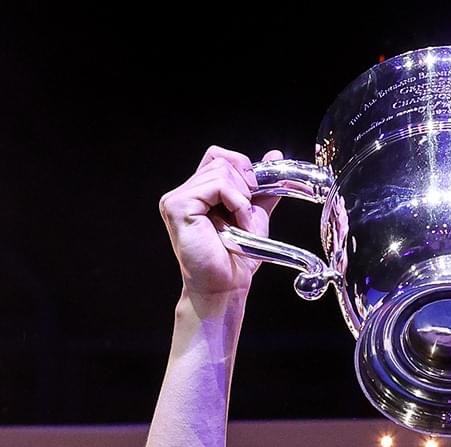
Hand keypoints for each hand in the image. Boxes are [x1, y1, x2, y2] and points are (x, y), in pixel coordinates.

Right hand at [159, 146, 286, 301]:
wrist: (226, 286)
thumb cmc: (235, 257)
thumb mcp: (253, 214)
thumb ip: (261, 187)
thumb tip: (275, 155)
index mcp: (197, 192)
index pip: (218, 156)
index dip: (241, 167)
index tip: (255, 192)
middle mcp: (183, 192)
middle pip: (221, 160)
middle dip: (245, 184)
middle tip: (246, 214)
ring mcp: (176, 198)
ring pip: (221, 171)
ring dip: (242, 198)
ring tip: (241, 225)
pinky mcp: (178, 206)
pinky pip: (216, 185)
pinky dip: (236, 202)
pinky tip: (237, 224)